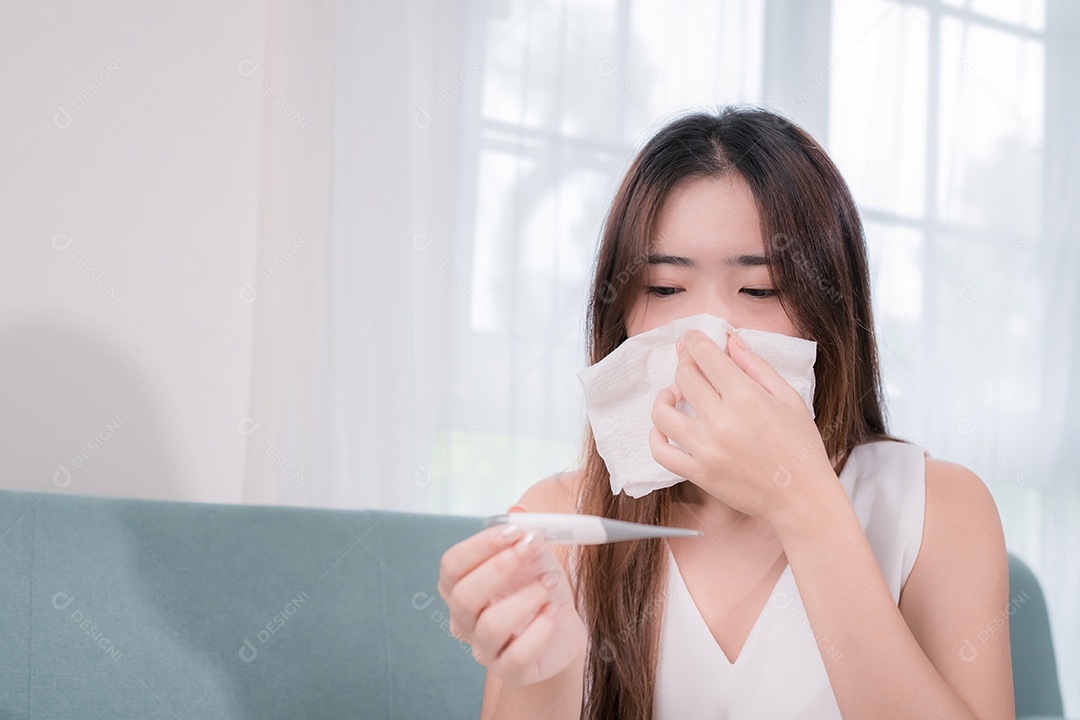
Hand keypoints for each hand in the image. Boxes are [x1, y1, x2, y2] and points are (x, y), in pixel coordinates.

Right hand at [438, 518, 585, 686]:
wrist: (561, 628)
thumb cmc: (538, 586)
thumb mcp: (535, 554)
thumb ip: (524, 533)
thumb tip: (518, 512)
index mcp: (460, 586)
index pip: (452, 565)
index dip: (481, 545)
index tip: (515, 532)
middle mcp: (464, 619)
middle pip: (465, 596)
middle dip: (502, 567)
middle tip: (533, 549)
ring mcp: (484, 648)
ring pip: (492, 625)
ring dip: (528, 597)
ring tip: (549, 583)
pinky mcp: (511, 670)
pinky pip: (519, 653)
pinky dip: (541, 627)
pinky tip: (553, 612)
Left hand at [648, 328, 835, 526]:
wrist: (802, 499)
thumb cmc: (800, 447)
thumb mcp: (788, 398)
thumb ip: (756, 366)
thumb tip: (730, 341)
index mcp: (746, 397)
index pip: (704, 355)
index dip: (693, 341)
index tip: (691, 339)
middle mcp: (722, 421)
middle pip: (683, 377)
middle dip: (684, 363)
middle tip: (690, 364)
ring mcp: (706, 449)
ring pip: (662, 412)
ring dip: (665, 397)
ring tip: (676, 396)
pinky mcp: (698, 473)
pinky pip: (660, 451)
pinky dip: (656, 436)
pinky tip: (666, 427)